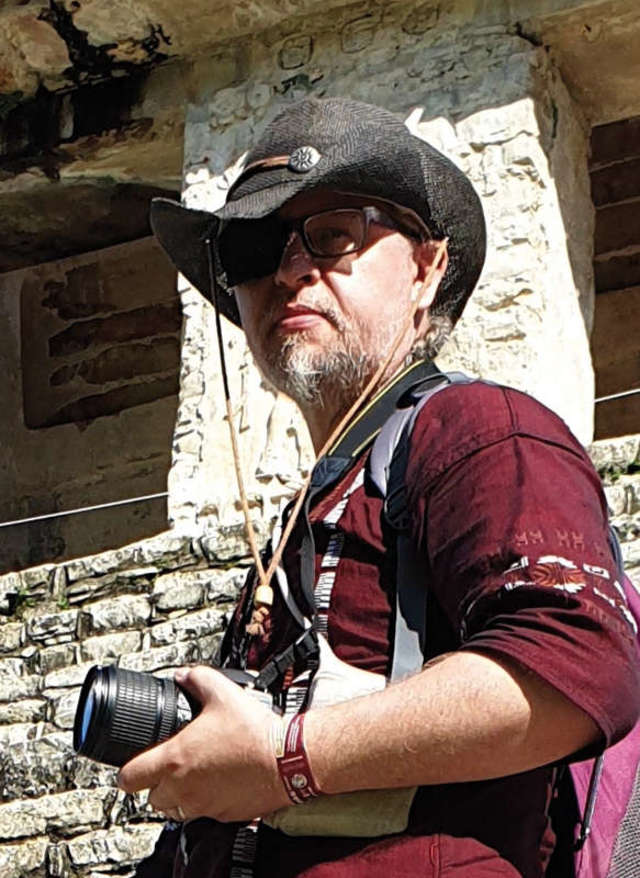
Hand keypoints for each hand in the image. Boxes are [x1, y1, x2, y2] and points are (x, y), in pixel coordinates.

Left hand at [117, 666, 290, 821]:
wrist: (287, 759)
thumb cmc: (255, 731)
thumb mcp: (222, 692)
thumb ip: (197, 678)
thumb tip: (184, 675)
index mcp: (176, 760)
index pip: (129, 779)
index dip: (127, 772)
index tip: (133, 766)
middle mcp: (185, 788)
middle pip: (152, 799)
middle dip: (157, 784)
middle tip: (171, 766)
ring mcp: (204, 805)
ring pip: (175, 811)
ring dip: (179, 796)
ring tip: (195, 774)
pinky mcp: (224, 816)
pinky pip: (204, 814)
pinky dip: (206, 801)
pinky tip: (220, 781)